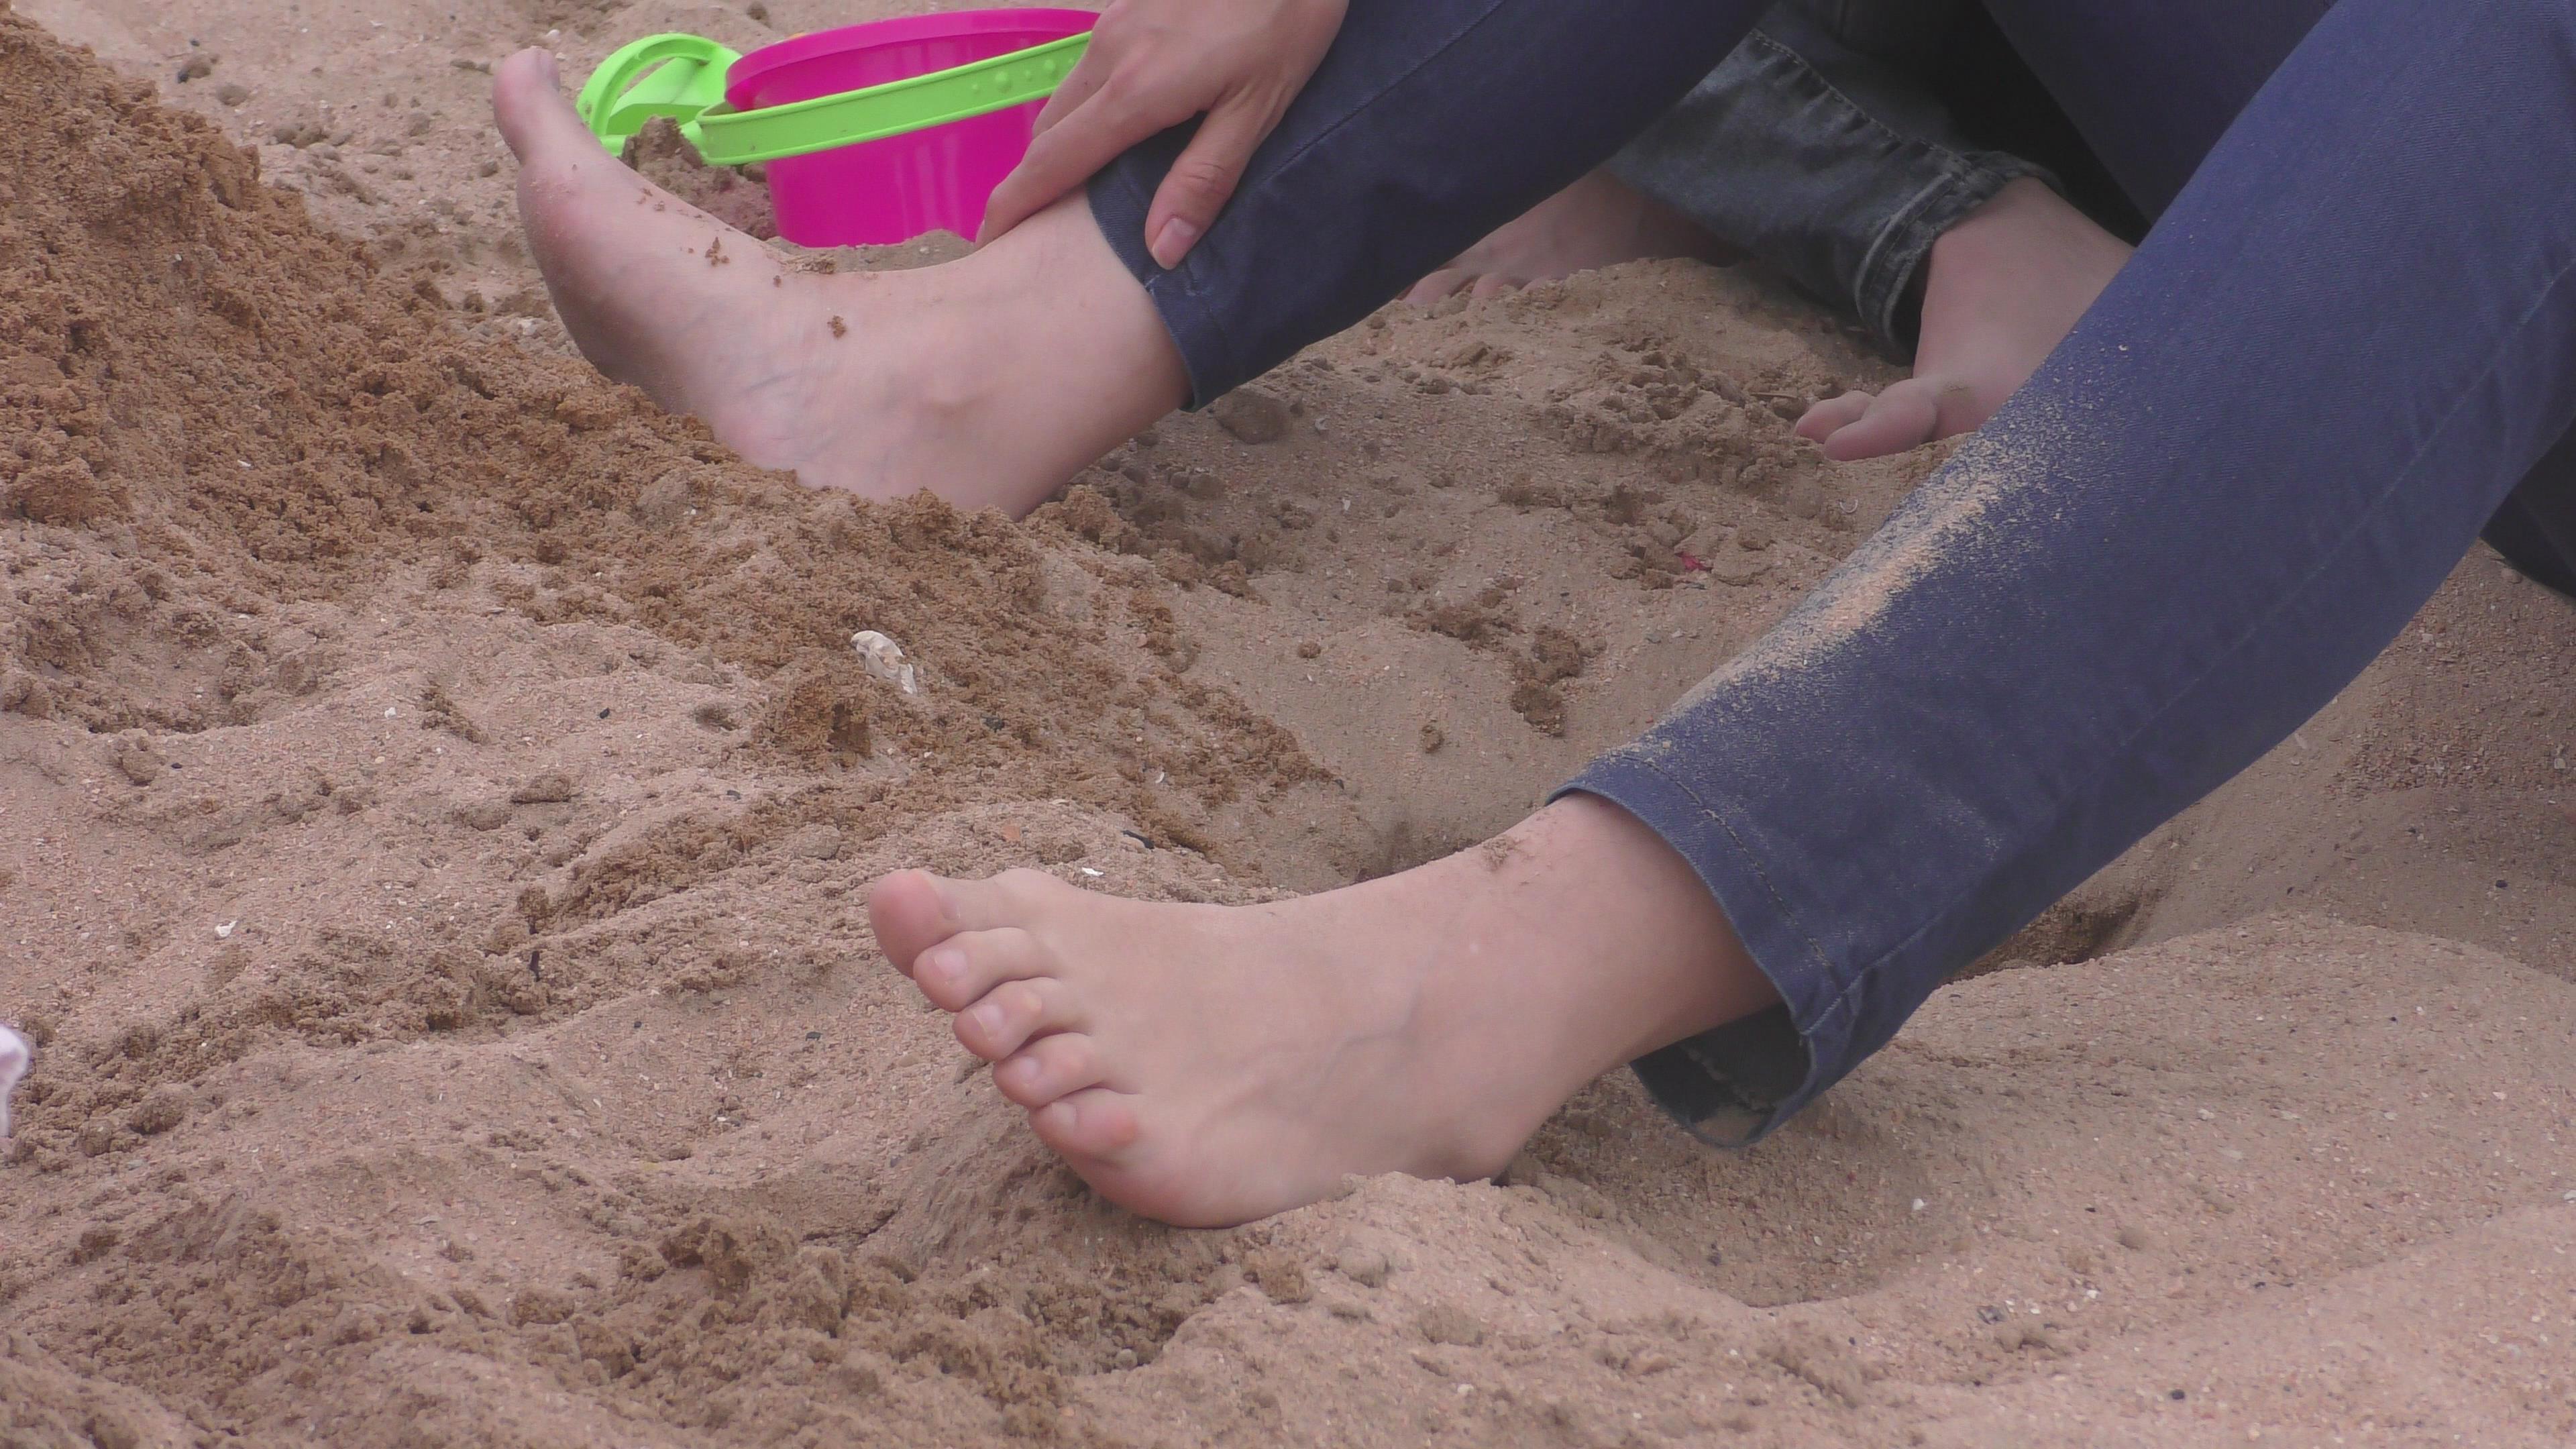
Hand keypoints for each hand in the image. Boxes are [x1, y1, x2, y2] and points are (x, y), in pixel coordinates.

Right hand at [977, 0, 1347, 267]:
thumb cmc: (1286, 19)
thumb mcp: (1259, 109)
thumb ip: (1204, 179)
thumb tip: (1160, 250)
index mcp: (1136, 89)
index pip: (1054, 161)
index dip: (1015, 206)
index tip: (990, 242)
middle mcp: (1110, 53)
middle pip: (1047, 131)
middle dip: (1030, 184)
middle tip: (1031, 230)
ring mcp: (1116, 24)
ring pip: (1065, 98)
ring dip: (1056, 147)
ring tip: (1068, 192)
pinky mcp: (1129, 8)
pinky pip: (1088, 72)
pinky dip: (1081, 113)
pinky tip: (1109, 132)